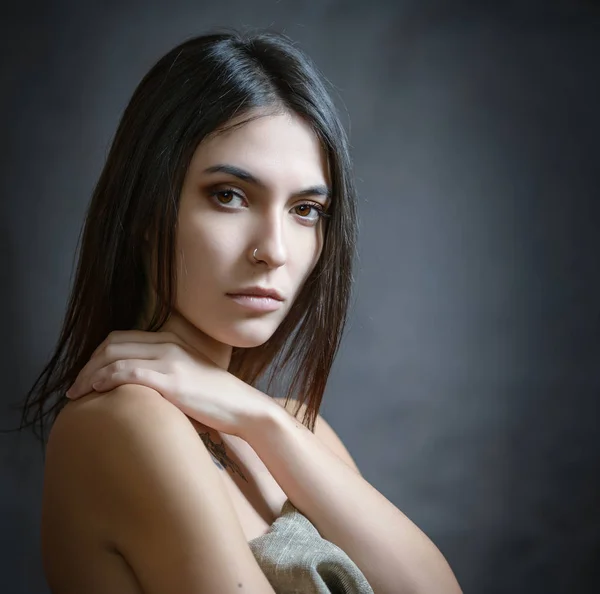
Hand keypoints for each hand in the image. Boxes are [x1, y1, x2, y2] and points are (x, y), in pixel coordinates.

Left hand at [65, 330, 273, 436]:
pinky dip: (106, 379)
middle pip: (112, 344)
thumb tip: (134, 384)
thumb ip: (163, 371)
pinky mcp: (171, 380)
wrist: (242, 406)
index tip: (87, 375)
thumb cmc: (215, 398)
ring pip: (114, 356)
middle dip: (87, 364)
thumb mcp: (188, 374)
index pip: (121, 338)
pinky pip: (128, 372)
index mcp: (171, 340)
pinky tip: (98, 391)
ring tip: (79, 394)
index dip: (97, 355)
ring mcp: (170, 360)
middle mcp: (168, 344)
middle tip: (76, 387)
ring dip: (90, 375)